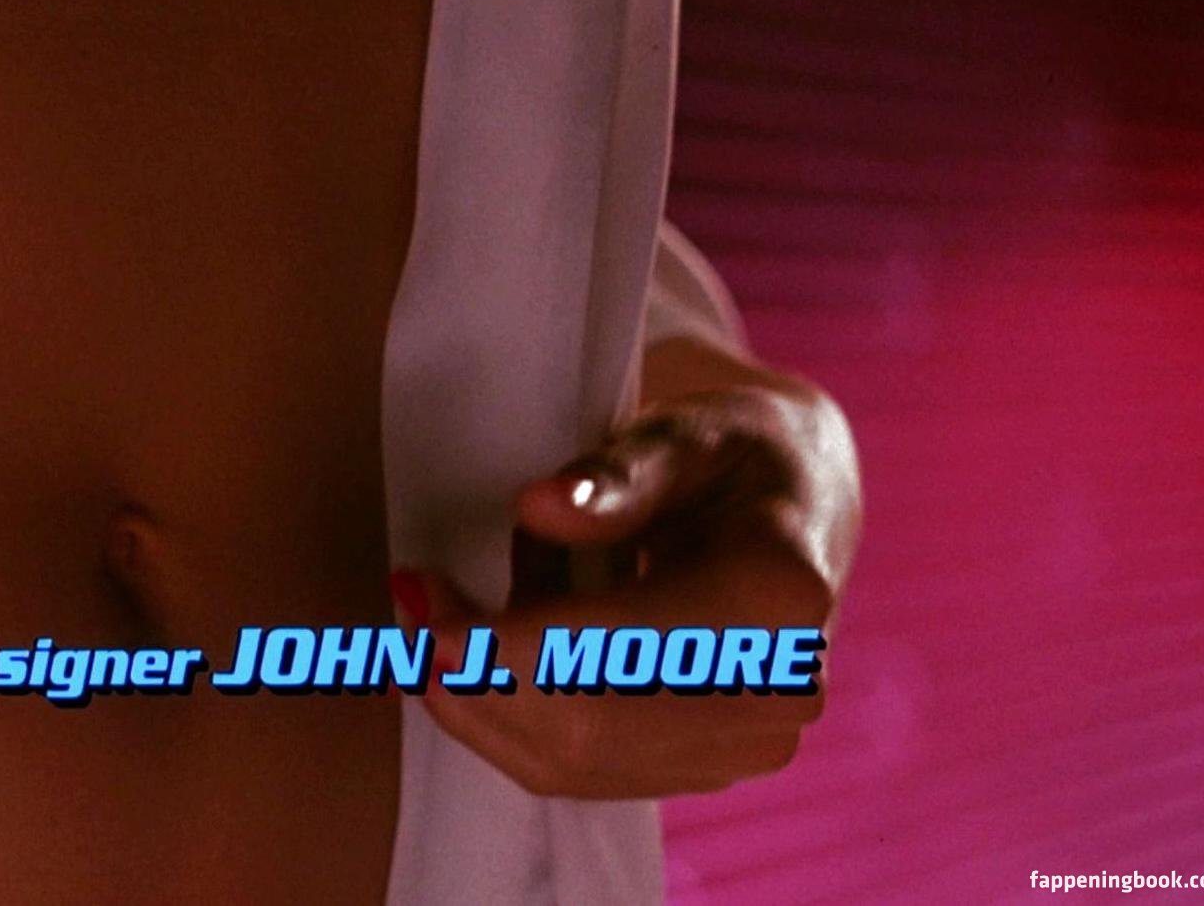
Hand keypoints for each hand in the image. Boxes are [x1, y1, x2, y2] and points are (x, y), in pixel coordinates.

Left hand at [393, 340, 860, 798]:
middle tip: (409, 607)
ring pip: (569, 759)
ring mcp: (748, 744)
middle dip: (476, 675)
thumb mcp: (683, 432)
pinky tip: (470, 656)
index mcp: (779, 593)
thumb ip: (617, 472)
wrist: (794, 509)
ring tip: (437, 614)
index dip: (512, 646)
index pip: (624, 646)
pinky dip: (504, 718)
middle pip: (587, 724)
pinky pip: (577, 770)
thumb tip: (540, 507)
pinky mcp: (706, 768)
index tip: (423, 619)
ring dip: (478, 697)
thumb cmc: (729, 458)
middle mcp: (781, 689)